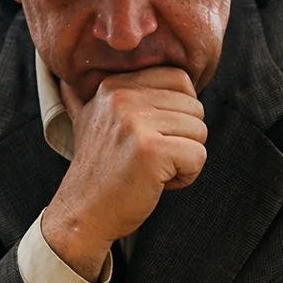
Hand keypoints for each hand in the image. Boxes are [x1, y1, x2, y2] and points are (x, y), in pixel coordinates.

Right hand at [44, 67, 206, 279]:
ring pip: (199, 131)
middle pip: (194, 106)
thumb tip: (84, 67)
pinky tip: (158, 183)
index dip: (180, 111)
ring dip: (184, 158)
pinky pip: (198, 155)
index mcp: (114, 86)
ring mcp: (135, 123)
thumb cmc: (100, 173)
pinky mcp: (151, 150)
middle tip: (151, 159)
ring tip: (152, 170)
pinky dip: (186, 176)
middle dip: (183, 138)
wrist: (82, 214)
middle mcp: (122, 97)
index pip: (179, 79)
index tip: (154, 135)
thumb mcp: (93, 121)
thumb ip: (109, 96)